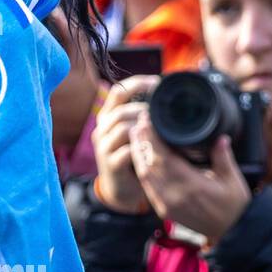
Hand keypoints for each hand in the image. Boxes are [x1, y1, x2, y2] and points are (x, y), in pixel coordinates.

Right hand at [91, 74, 158, 213]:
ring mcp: (104, 147)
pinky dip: (143, 147)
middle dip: (145, 107)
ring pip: (122, 127)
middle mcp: (102, 129)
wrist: (121, 189)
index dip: (138, 83)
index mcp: (108, 117)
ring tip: (162, 129)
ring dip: (144, 126)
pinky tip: (156, 147)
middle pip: (120, 109)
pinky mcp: (111, 164)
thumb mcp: (134, 133)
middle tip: (164, 111)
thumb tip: (169, 97)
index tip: (158, 82)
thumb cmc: (133, 156)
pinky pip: (126, 151)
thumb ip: (144, 116)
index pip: (118, 91)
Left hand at [129, 113, 250, 243]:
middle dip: (142, 143)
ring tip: (137, 135)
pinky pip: (146, 187)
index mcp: (192, 186)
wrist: (230, 233)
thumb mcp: (234, 181)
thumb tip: (220, 137)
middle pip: (150, 165)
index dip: (153, 139)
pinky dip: (142, 170)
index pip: (165, 158)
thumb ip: (224, 158)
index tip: (148, 122)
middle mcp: (174, 196)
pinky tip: (140, 158)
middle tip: (139, 123)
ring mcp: (166, 204)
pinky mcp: (162, 209)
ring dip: (138, 155)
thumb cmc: (234, 206)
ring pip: (144, 175)